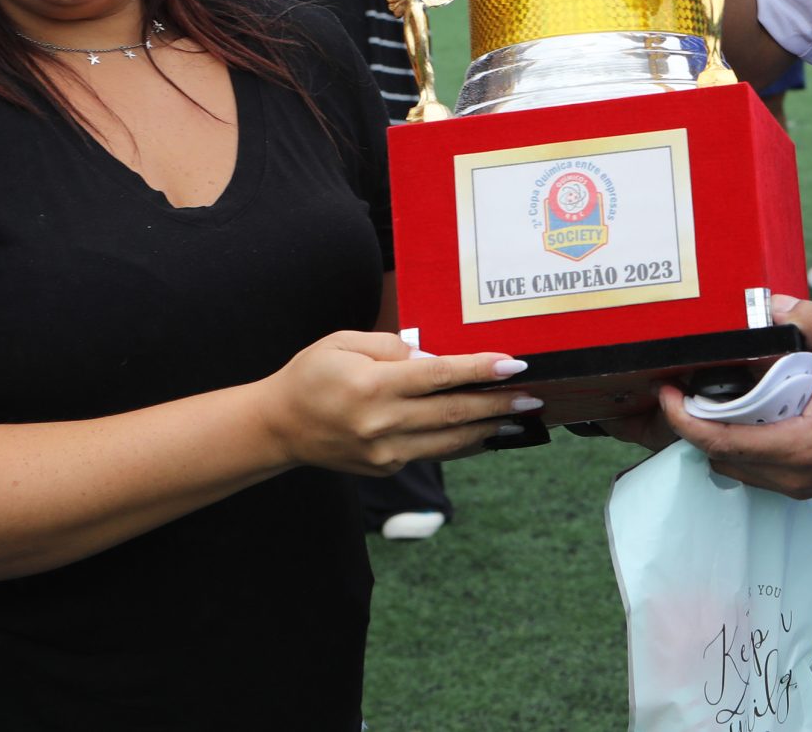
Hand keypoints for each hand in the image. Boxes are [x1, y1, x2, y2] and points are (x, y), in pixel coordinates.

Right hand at [258, 332, 539, 474]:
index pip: (438, 376)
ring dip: (489, 429)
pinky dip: (461, 442)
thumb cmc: (313, 374)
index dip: (478, 370)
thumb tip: (435, 357)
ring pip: (449, 441)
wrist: (279, 427)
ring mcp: (384, 452)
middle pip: (453, 413)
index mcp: (371, 387)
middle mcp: (381, 424)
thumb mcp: (344, 343)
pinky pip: (432, 452)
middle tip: (533, 396)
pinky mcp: (385, 468)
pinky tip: (483, 431)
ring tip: (519, 416)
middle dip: (497, 404)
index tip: (513, 364)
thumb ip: (391, 346)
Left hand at [654, 299, 811, 498]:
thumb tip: (775, 301)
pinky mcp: (807, 483)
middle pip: (719, 459)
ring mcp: (799, 485)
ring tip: (711, 400)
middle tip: (683, 389)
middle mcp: (791, 477)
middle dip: (695, 427)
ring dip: (718, 438)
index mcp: (797, 450)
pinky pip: (757, 469)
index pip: (720, 442)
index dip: (684, 419)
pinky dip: (742, 445)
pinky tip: (749, 415)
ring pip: (736, 468)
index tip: (667, 392)